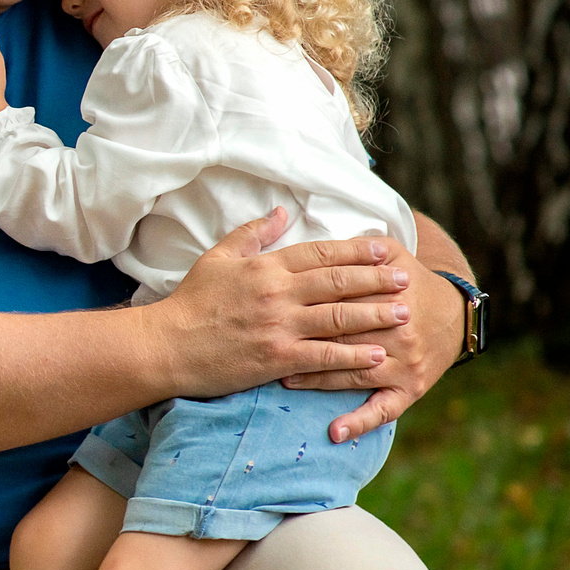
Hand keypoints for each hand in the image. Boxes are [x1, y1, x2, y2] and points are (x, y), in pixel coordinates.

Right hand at [149, 209, 412, 413]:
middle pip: (339, 282)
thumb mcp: (217, 258)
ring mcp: (279, 327)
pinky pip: (324, 357)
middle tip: (405, 279)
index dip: (356, 250)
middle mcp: (278, 294)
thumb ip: (252, 234)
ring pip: (339, 318)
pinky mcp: (276, 359)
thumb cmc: (189, 302)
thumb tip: (280, 210)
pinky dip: (353, 357)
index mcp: (266, 267)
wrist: (164, 346)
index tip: (384, 248)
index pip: (321, 253)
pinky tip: (377, 356)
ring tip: (403, 314)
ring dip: (375, 316)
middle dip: (376, 279)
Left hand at [281, 230, 463, 441]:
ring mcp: (405, 363)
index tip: (271, 308)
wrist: (453, 316)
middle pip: (343, 337)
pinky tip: (334, 432)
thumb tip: (309, 231)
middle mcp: (399, 330)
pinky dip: (359, 422)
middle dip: (304, 342)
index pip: (340, 299)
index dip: (305, 303)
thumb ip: (354, 244)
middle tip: (267, 347)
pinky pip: (383, 411)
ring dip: (318, 380)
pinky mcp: (411, 389)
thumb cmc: (407, 282)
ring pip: (354, 373)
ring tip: (284, 380)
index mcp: (388, 294)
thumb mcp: (389, 253)